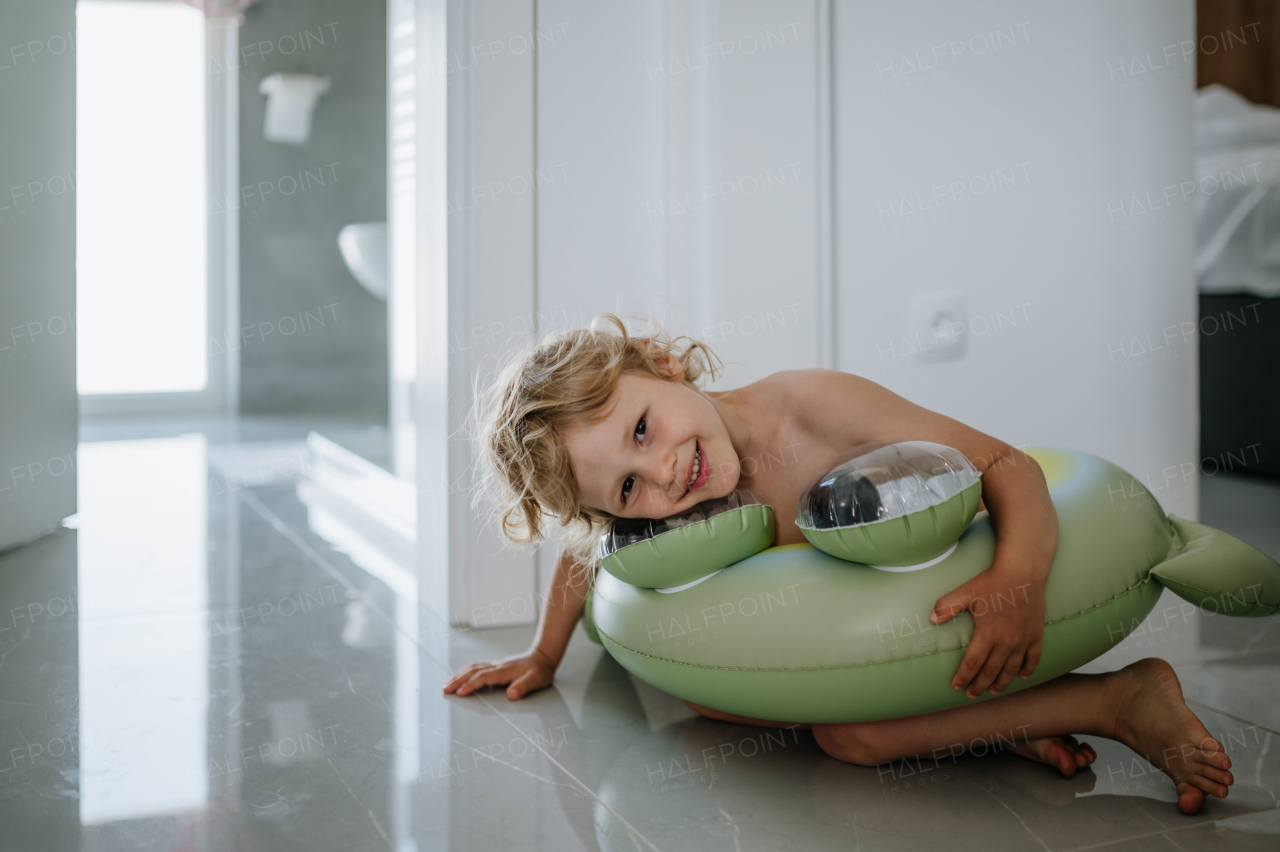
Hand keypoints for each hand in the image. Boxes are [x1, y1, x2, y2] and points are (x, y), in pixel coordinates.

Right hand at [443, 648, 556, 699]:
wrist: (542, 657)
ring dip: (458, 675)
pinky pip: (475, 667)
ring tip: (446, 684)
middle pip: (473, 671)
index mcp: (505, 670)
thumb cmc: (539, 670)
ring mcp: (495, 665)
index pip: (483, 677)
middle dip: (458, 680)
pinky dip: (464, 672)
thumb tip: (511, 694)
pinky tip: (458, 677)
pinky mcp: (494, 666)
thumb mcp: (536, 680)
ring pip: (472, 667)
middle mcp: (497, 666)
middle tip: (445, 689)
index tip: (460, 693)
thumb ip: (523, 687)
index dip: (471, 685)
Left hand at [930, 565, 1045, 698]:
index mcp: (987, 634)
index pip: (973, 663)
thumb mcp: (966, 592)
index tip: (956, 686)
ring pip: (1011, 669)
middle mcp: (1006, 642)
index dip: (963, 677)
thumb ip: (947, 606)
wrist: (1023, 573)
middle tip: (971, 694)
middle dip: (980, 685)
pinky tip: (1022, 676)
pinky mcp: (1035, 636)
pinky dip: (1028, 669)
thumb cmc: (992, 582)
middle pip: (991, 671)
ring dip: (1002, 682)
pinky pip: (1033, 658)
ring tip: (994, 691)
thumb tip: (931, 619)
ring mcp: (1023, 641)